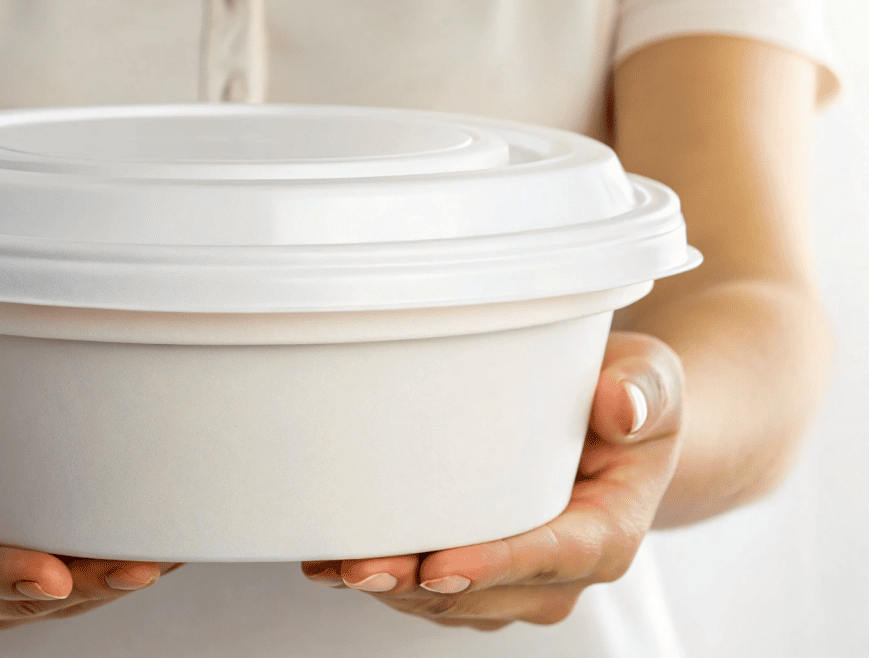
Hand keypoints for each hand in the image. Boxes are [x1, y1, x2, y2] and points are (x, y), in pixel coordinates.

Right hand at [0, 347, 183, 629]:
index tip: (48, 573)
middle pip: (2, 595)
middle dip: (74, 587)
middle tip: (138, 567)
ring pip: (39, 602)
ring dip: (101, 586)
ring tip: (163, 556)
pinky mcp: (0, 578)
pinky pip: (54, 589)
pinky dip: (101, 574)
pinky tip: (152, 549)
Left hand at [301, 331, 681, 629]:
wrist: (613, 424)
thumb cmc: (627, 396)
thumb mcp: (649, 376)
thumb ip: (642, 389)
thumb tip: (622, 407)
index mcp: (607, 532)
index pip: (552, 558)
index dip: (493, 567)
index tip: (439, 567)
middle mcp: (561, 572)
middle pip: (483, 593)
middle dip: (417, 586)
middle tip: (358, 566)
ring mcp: (516, 582)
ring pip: (446, 602)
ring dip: (390, 588)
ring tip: (332, 563)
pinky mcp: (479, 575)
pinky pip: (426, 590)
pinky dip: (381, 577)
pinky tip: (330, 559)